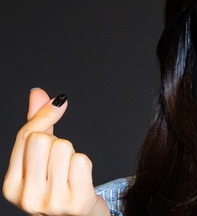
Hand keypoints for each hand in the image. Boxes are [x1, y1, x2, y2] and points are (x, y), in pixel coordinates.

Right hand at [3, 88, 109, 215]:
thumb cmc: (61, 186)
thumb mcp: (41, 159)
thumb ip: (38, 124)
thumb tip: (38, 93)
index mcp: (11, 186)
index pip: (26, 135)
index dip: (45, 118)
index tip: (58, 105)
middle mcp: (26, 197)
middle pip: (43, 139)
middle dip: (58, 142)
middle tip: (60, 162)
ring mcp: (50, 202)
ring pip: (64, 148)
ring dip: (72, 155)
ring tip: (70, 174)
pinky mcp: (75, 203)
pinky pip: (81, 161)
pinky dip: (85, 165)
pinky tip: (81, 181)